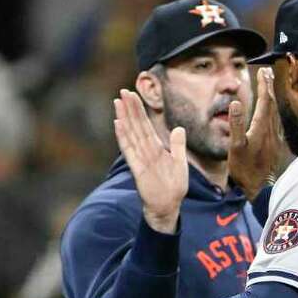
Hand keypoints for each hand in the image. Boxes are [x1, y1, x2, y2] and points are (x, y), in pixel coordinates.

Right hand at [115, 89, 186, 233]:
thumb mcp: (180, 163)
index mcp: (155, 148)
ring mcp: (140, 158)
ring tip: (117, 102)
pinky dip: (123, 136)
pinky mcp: (138, 168)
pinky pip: (129, 149)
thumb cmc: (173, 187)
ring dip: (124, 117)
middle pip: (136, 125)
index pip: (145, 125)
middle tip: (123, 91)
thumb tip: (179, 129)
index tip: (133, 94)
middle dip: (130, 108)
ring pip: (131, 133)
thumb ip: (178, 146)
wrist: (168, 206)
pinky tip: (118, 123)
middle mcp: (145, 150)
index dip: (139, 110)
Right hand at [227, 67, 283, 199]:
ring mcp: (275, 137)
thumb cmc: (246, 169)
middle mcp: (271, 130)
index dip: (263, 85)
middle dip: (269, 86)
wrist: (262, 188)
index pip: (265, 100)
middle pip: (272, 103)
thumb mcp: (236, 147)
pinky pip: (276, 121)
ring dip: (272, 97)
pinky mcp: (276, 145)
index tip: (263, 71)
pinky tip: (271, 112)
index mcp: (261, 127)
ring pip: (275, 111)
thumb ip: (236, 124)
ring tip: (269, 87)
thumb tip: (237, 102)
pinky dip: (273, 110)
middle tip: (267, 72)